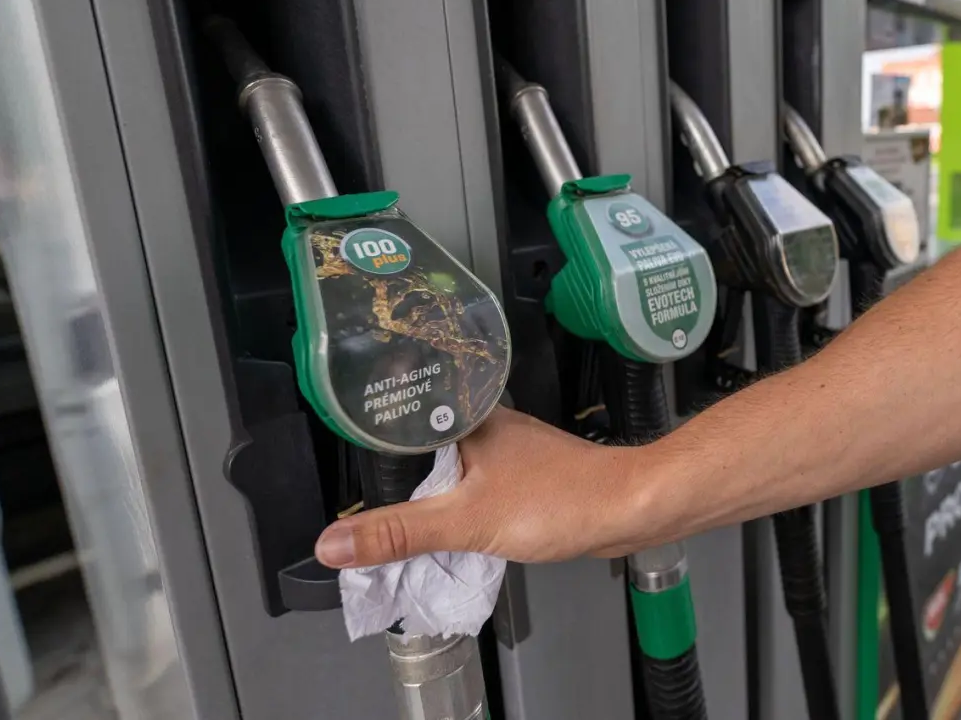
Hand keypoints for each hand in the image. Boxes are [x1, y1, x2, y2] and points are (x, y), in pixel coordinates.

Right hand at [314, 407, 651, 567]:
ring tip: (389, 519)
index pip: (399, 419)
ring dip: (427, 494)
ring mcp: (509, 450)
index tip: (335, 471)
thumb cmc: (560, 501)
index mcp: (466, 417)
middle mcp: (486, 425)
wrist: (630, 510)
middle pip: (421, 447)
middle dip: (392, 477)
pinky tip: (447, 526)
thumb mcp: (466, 521)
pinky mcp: (528, 475)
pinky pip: (477, 487)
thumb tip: (330, 543)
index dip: (365, 445)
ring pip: (451, 469)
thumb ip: (399, 532)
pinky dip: (458, 506)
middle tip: (352, 507)